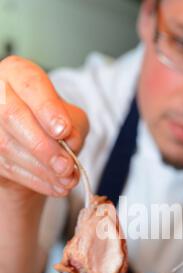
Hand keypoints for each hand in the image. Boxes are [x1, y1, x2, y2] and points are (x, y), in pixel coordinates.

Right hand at [0, 55, 88, 199]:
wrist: (34, 148)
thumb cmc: (53, 124)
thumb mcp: (72, 118)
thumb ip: (74, 125)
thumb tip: (69, 140)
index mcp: (18, 73)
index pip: (31, 85)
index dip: (47, 109)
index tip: (64, 131)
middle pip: (12, 116)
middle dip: (43, 146)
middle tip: (67, 166)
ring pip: (7, 146)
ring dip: (42, 169)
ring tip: (67, 180)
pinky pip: (7, 168)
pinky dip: (35, 181)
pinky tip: (55, 187)